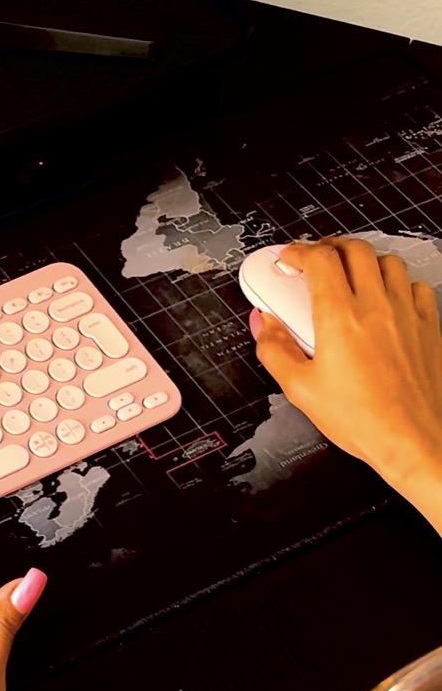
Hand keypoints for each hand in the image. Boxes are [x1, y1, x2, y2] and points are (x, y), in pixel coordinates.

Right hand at [252, 238, 441, 526]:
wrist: (414, 442)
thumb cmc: (363, 420)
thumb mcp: (301, 390)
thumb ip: (275, 350)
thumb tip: (266, 324)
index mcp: (339, 317)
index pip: (318, 259)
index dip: (298, 251)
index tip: (289, 260)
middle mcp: (375, 307)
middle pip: (354, 249)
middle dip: (330, 247)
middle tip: (317, 260)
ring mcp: (407, 314)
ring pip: (388, 262)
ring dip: (365, 261)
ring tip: (352, 275)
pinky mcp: (430, 327)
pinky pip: (418, 287)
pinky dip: (400, 284)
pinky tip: (390, 299)